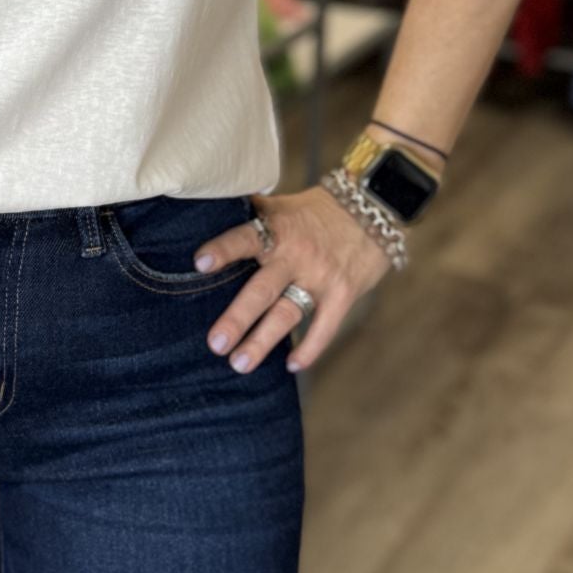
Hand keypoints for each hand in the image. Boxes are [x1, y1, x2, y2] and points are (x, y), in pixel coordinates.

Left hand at [193, 185, 394, 374]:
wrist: (373, 209)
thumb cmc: (316, 210)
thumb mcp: (283, 205)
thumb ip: (251, 215)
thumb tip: (209, 209)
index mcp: (277, 228)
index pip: (246, 237)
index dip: (224, 249)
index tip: (200, 263)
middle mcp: (297, 254)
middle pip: (263, 289)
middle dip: (238, 318)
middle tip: (215, 344)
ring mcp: (321, 277)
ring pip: (288, 313)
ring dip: (263, 341)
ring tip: (239, 363)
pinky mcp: (343, 294)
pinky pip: (325, 327)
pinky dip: (310, 349)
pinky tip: (291, 366)